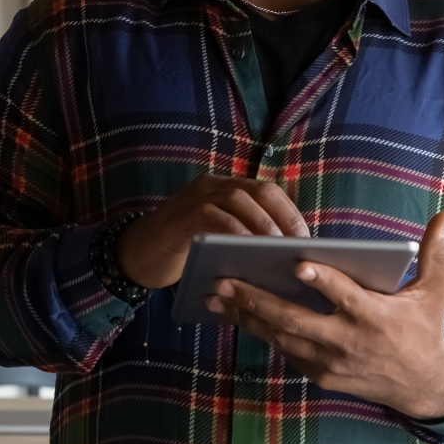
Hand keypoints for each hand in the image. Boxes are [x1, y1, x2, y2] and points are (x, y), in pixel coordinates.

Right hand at [117, 174, 308, 288]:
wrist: (136, 256)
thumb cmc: (184, 253)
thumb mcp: (219, 241)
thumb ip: (244, 237)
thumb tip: (285, 257)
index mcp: (226, 189)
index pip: (267, 192)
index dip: (290, 212)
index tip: (307, 239)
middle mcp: (213, 186)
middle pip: (259, 191)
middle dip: (282, 217)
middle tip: (297, 246)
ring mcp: (196, 197)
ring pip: (238, 199)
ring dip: (262, 225)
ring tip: (277, 251)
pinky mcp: (182, 215)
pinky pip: (213, 217)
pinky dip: (234, 233)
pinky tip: (247, 252)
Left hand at [207, 211, 443, 419]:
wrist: (422, 386)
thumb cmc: (425, 328)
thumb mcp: (436, 292)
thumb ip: (435, 253)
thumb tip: (443, 215)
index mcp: (376, 316)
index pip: (346, 296)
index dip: (324, 280)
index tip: (299, 263)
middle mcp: (348, 342)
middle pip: (297, 320)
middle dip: (258, 300)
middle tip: (227, 279)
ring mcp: (330, 362)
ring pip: (282, 337)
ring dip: (248, 316)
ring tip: (218, 294)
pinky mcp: (320, 374)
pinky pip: (284, 350)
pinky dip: (260, 331)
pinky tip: (236, 313)